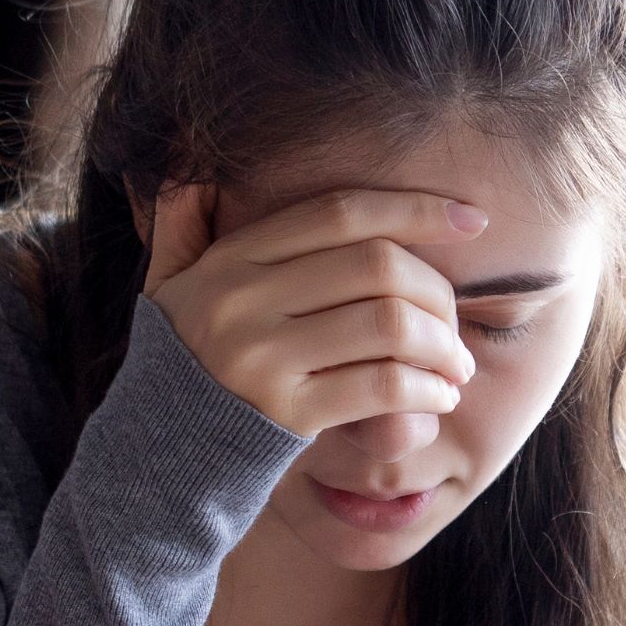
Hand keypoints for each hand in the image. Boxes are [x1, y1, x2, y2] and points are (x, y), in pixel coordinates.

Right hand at [140, 181, 485, 437]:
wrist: (153, 457)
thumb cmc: (180, 366)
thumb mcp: (166, 287)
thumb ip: (182, 226)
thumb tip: (198, 168)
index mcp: (230, 260)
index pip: (341, 213)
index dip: (415, 209)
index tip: (472, 219)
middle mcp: (243, 300)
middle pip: (378, 266)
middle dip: (439, 292)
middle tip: (458, 324)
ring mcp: (262, 358)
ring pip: (389, 326)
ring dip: (443, 345)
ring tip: (458, 366)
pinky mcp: (284, 415)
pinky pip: (381, 387)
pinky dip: (426, 390)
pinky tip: (439, 397)